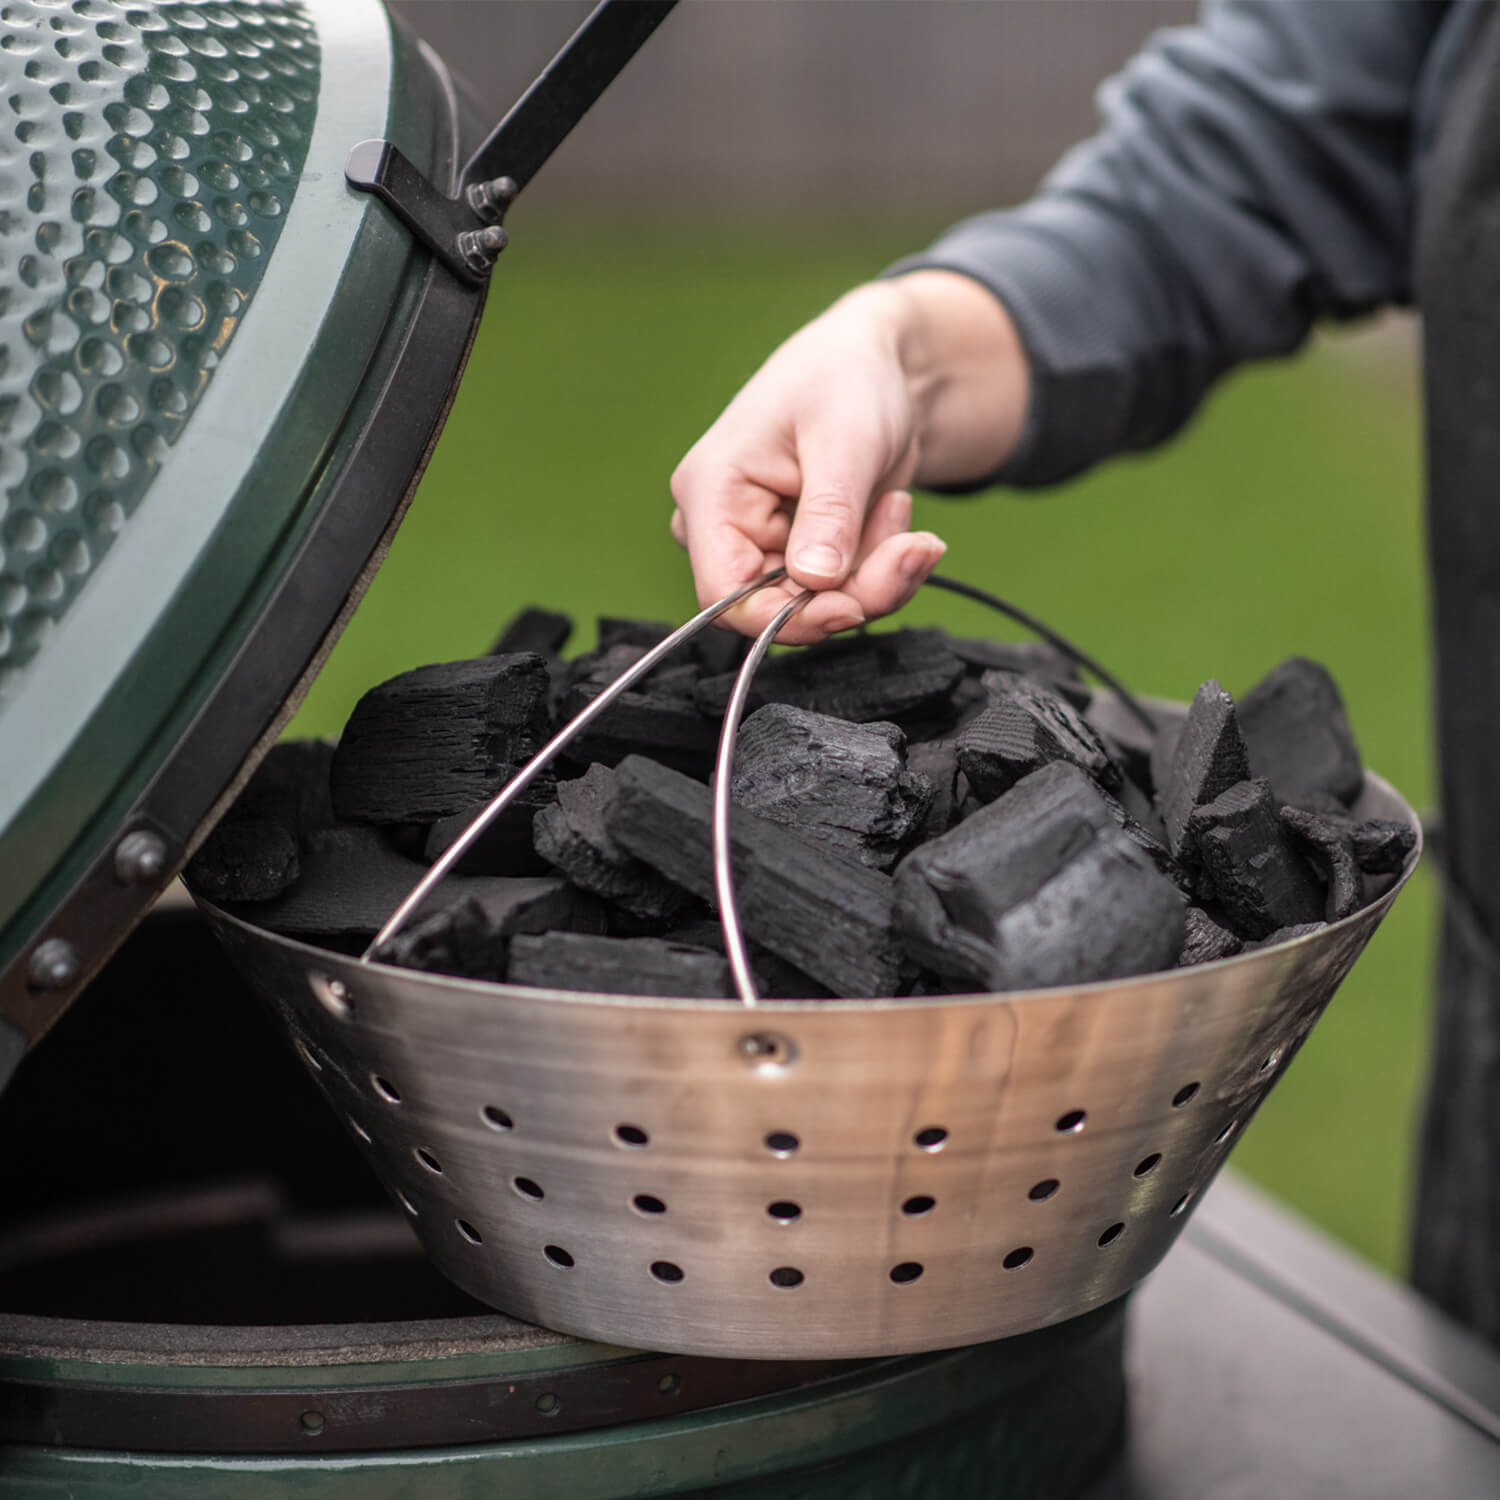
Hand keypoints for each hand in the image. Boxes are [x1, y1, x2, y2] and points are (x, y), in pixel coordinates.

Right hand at [670, 270, 1030, 642]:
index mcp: (711, 493)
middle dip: (854, 591)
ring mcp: (762, 545)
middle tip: (911, 548)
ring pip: (818, 607)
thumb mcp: (845, 440)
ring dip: (877, 575)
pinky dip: (881, 567)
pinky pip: (841, 594)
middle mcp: (726, 528)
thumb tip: (815, 582)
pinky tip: (896, 516)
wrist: (877, 366)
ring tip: (900, 509)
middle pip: (779, 609)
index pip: (725, 595)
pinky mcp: (799, 555)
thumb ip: (828, 513)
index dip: (786, 617)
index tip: (853, 606)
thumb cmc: (846, 377)